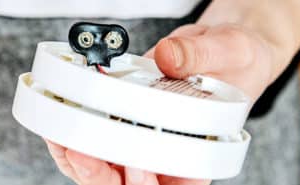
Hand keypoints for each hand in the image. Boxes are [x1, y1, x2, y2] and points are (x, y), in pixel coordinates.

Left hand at [46, 23, 282, 184]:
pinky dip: (74, 139)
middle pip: (131, 183)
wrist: (223, 49)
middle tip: (80, 151)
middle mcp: (168, 153)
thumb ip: (200, 55)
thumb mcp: (230, 50)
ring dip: (82, 159)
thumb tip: (168, 56)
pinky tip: (61, 126)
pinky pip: (95, 144)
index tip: (133, 166)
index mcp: (201, 151)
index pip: (176, 184)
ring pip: (108, 170)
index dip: (149, 183)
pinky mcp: (125, 126)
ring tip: (63, 138)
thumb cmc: (238, 59)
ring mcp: (143, 142)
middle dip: (102, 174)